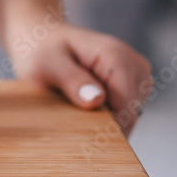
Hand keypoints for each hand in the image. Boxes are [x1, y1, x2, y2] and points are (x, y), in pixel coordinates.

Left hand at [9, 23, 151, 135]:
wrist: (41, 34)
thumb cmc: (39, 47)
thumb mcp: (45, 64)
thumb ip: (71, 80)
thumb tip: (96, 100)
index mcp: (117, 56)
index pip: (126, 109)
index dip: (107, 130)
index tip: (82, 142)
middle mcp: (135, 63)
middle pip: (130, 114)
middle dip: (104, 124)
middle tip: (69, 122)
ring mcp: (136, 73)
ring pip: (128, 114)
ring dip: (104, 119)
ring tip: (72, 106)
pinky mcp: (131, 83)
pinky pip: (123, 108)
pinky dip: (105, 113)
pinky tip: (81, 103)